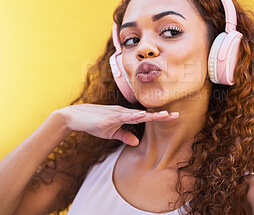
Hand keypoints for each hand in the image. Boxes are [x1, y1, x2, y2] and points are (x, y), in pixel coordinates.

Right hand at [55, 104, 178, 145]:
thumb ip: (125, 136)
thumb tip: (137, 142)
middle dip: (161, 115)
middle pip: (146, 114)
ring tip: (164, 115)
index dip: (159, 116)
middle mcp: (123, 112)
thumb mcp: (111, 132)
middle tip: (177, 115)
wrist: (74, 117)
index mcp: (126, 116)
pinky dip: (132, 116)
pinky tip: (141, 116)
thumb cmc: (93, 123)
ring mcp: (116, 114)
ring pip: (136, 114)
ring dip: (150, 115)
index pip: (146, 117)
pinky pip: (122, 117)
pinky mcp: (107, 118)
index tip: (173, 116)